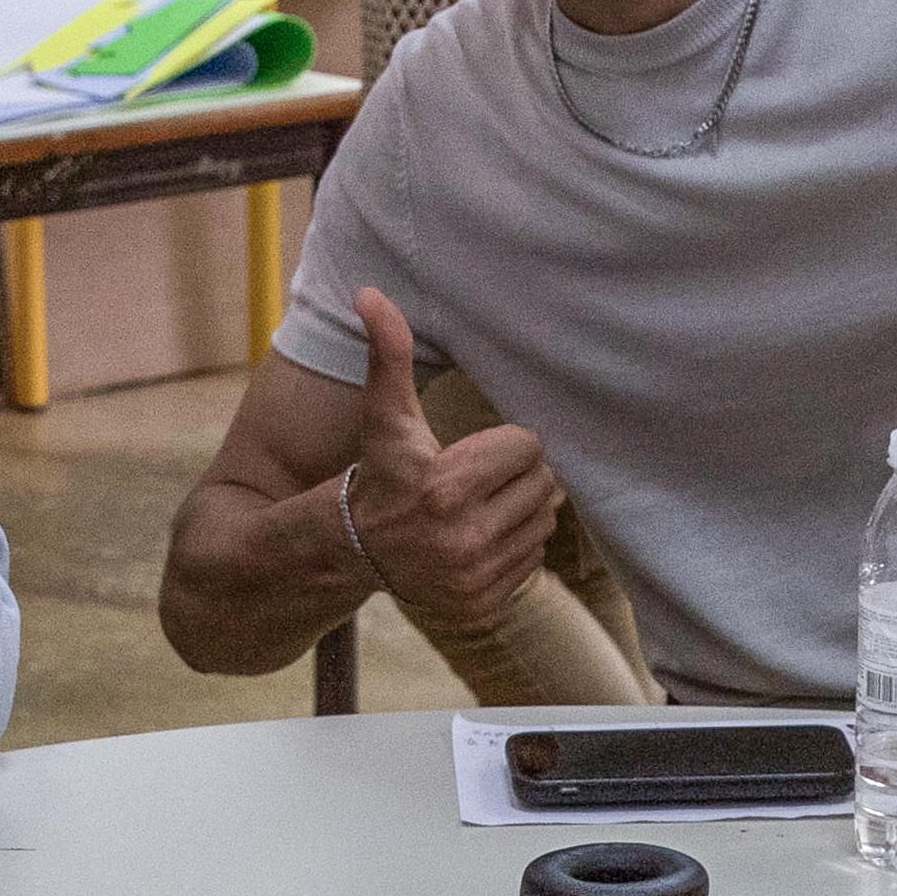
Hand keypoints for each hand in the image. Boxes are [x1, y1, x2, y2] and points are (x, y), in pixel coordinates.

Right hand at [337, 290, 562, 609]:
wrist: (353, 548)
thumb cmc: (382, 469)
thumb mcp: (386, 413)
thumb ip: (389, 353)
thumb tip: (370, 292)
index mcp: (446, 487)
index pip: (527, 447)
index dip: (504, 442)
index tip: (473, 451)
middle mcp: (463, 538)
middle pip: (543, 485)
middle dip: (518, 474)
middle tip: (483, 476)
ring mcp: (475, 576)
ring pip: (543, 521)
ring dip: (523, 507)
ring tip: (483, 503)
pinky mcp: (484, 603)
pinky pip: (534, 560)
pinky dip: (517, 545)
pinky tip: (482, 536)